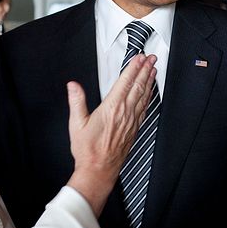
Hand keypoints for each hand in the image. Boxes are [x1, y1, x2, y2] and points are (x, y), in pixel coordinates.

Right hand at [66, 54, 156, 213]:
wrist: (99, 169)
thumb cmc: (88, 149)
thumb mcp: (76, 124)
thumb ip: (76, 102)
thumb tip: (73, 86)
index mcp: (111, 108)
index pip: (125, 82)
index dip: (133, 68)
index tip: (139, 57)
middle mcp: (124, 113)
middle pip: (138, 86)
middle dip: (145, 70)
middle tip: (151, 58)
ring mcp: (131, 121)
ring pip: (144, 96)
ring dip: (149, 81)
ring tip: (153, 70)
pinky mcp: (134, 129)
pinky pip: (144, 109)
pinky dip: (148, 97)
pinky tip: (150, 93)